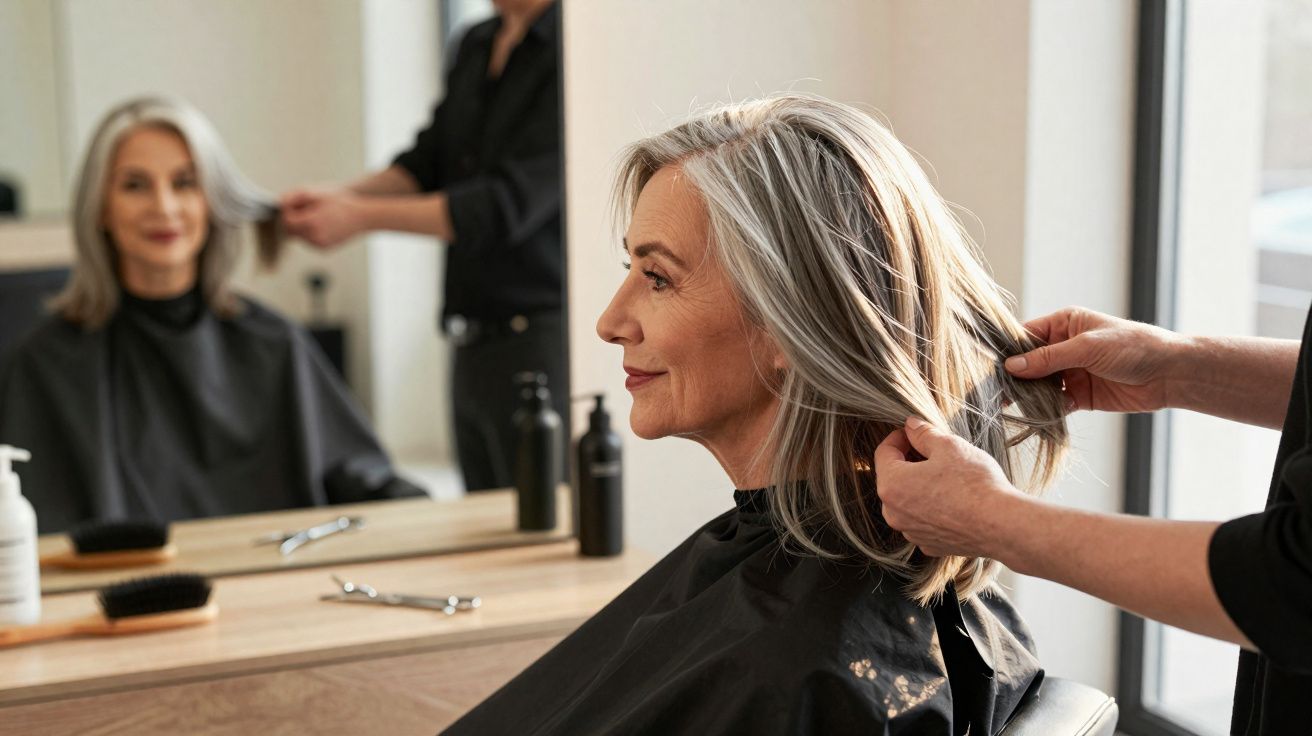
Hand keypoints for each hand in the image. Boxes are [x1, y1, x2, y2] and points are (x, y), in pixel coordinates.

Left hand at [279, 188, 367, 248]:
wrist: (362, 216)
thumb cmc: (342, 202)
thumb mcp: (317, 193)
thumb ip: (295, 197)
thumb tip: (281, 202)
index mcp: (310, 223)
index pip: (286, 221)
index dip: (287, 212)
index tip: (293, 205)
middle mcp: (313, 237)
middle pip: (290, 231)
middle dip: (293, 220)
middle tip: (304, 209)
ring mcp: (319, 244)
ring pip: (299, 237)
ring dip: (302, 227)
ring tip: (317, 216)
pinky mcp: (324, 249)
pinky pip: (309, 241)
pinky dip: (311, 233)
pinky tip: (323, 224)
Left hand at [873, 417, 1023, 557]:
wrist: (1002, 525)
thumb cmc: (974, 483)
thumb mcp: (948, 446)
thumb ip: (924, 434)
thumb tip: (911, 426)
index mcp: (891, 485)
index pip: (884, 452)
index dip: (900, 437)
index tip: (915, 432)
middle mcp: (893, 513)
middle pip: (893, 477)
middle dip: (909, 461)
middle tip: (934, 452)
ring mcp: (910, 532)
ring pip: (908, 500)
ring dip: (921, 485)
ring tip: (947, 475)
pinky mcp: (929, 545)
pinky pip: (923, 520)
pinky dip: (932, 508)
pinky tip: (954, 500)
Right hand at [1005, 306, 1181, 413]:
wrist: (1170, 374)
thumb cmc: (1133, 346)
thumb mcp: (1087, 347)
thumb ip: (1049, 358)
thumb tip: (1012, 366)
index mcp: (1064, 324)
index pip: (1026, 336)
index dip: (1009, 351)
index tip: (991, 367)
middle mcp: (1064, 347)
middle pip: (1029, 363)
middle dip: (1015, 376)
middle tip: (994, 391)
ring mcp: (1072, 372)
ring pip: (1039, 384)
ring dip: (1028, 394)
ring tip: (1009, 405)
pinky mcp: (1080, 395)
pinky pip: (1055, 402)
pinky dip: (1046, 408)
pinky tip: (1038, 413)